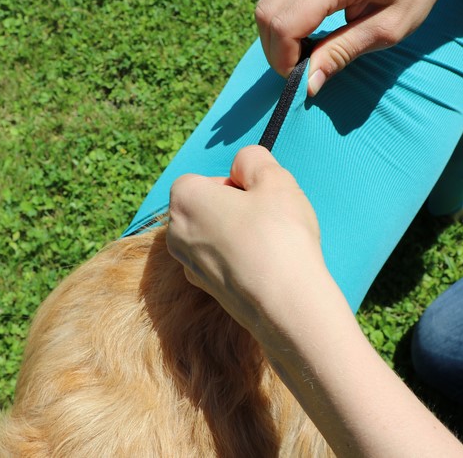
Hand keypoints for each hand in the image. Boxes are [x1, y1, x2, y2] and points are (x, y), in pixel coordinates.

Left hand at [166, 147, 462, 456]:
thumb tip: (242, 164)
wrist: (287, 303)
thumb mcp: (274, 178)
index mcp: (184, 198)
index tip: (260, 197)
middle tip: (269, 218)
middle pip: (207, 207)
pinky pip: (223, 263)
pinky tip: (268, 267)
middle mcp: (176, 232)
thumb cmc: (279, 235)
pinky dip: (241, 261)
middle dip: (235, 208)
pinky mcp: (206, 291)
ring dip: (239, 235)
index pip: (204, 178)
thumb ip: (253, 159)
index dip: (235, 184)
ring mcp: (189, 265)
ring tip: (272, 243)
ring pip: (215, 236)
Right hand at [255, 0, 462, 95]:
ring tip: (307, 55)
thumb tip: (307, 84)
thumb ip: (342, 53)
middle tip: (301, 72)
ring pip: (268, 3)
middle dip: (276, 51)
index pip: (285, 25)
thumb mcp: (388, 29)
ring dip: (278, 37)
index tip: (302, 81)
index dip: (284, 60)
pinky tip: (309, 35)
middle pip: (268, 13)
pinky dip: (285, 21)